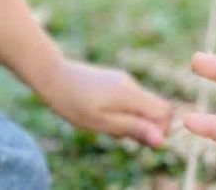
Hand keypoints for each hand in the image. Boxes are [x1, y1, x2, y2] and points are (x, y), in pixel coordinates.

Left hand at [38, 58, 171, 146]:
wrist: (50, 75)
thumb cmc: (72, 102)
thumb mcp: (101, 122)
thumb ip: (133, 129)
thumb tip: (162, 140)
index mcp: (130, 93)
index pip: (165, 111)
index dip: (161, 129)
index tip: (139, 139)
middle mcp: (130, 83)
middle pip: (155, 109)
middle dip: (144, 126)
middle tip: (116, 132)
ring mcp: (121, 80)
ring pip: (140, 106)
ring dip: (130, 120)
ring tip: (103, 122)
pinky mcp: (113, 80)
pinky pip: (128, 100)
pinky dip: (121, 112)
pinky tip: (99, 114)